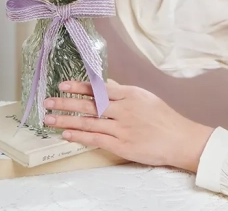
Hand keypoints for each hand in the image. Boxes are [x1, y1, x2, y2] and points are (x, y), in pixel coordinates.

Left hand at [43, 81, 213, 172]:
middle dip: (66, 103)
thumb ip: (122, 91)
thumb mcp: (144, 97)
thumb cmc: (162, 117)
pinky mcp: (122, 146)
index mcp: (129, 94)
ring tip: (49, 119)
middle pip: (89, 105)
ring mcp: (122, 128)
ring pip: (89, 122)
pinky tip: (67, 134)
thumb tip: (104, 83)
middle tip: (48, 101)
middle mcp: (123, 109)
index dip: (79, 86)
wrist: (179, 139)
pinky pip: (96, 139)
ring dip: (67, 120)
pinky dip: (80, 136)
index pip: (98, 89)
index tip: (62, 85)